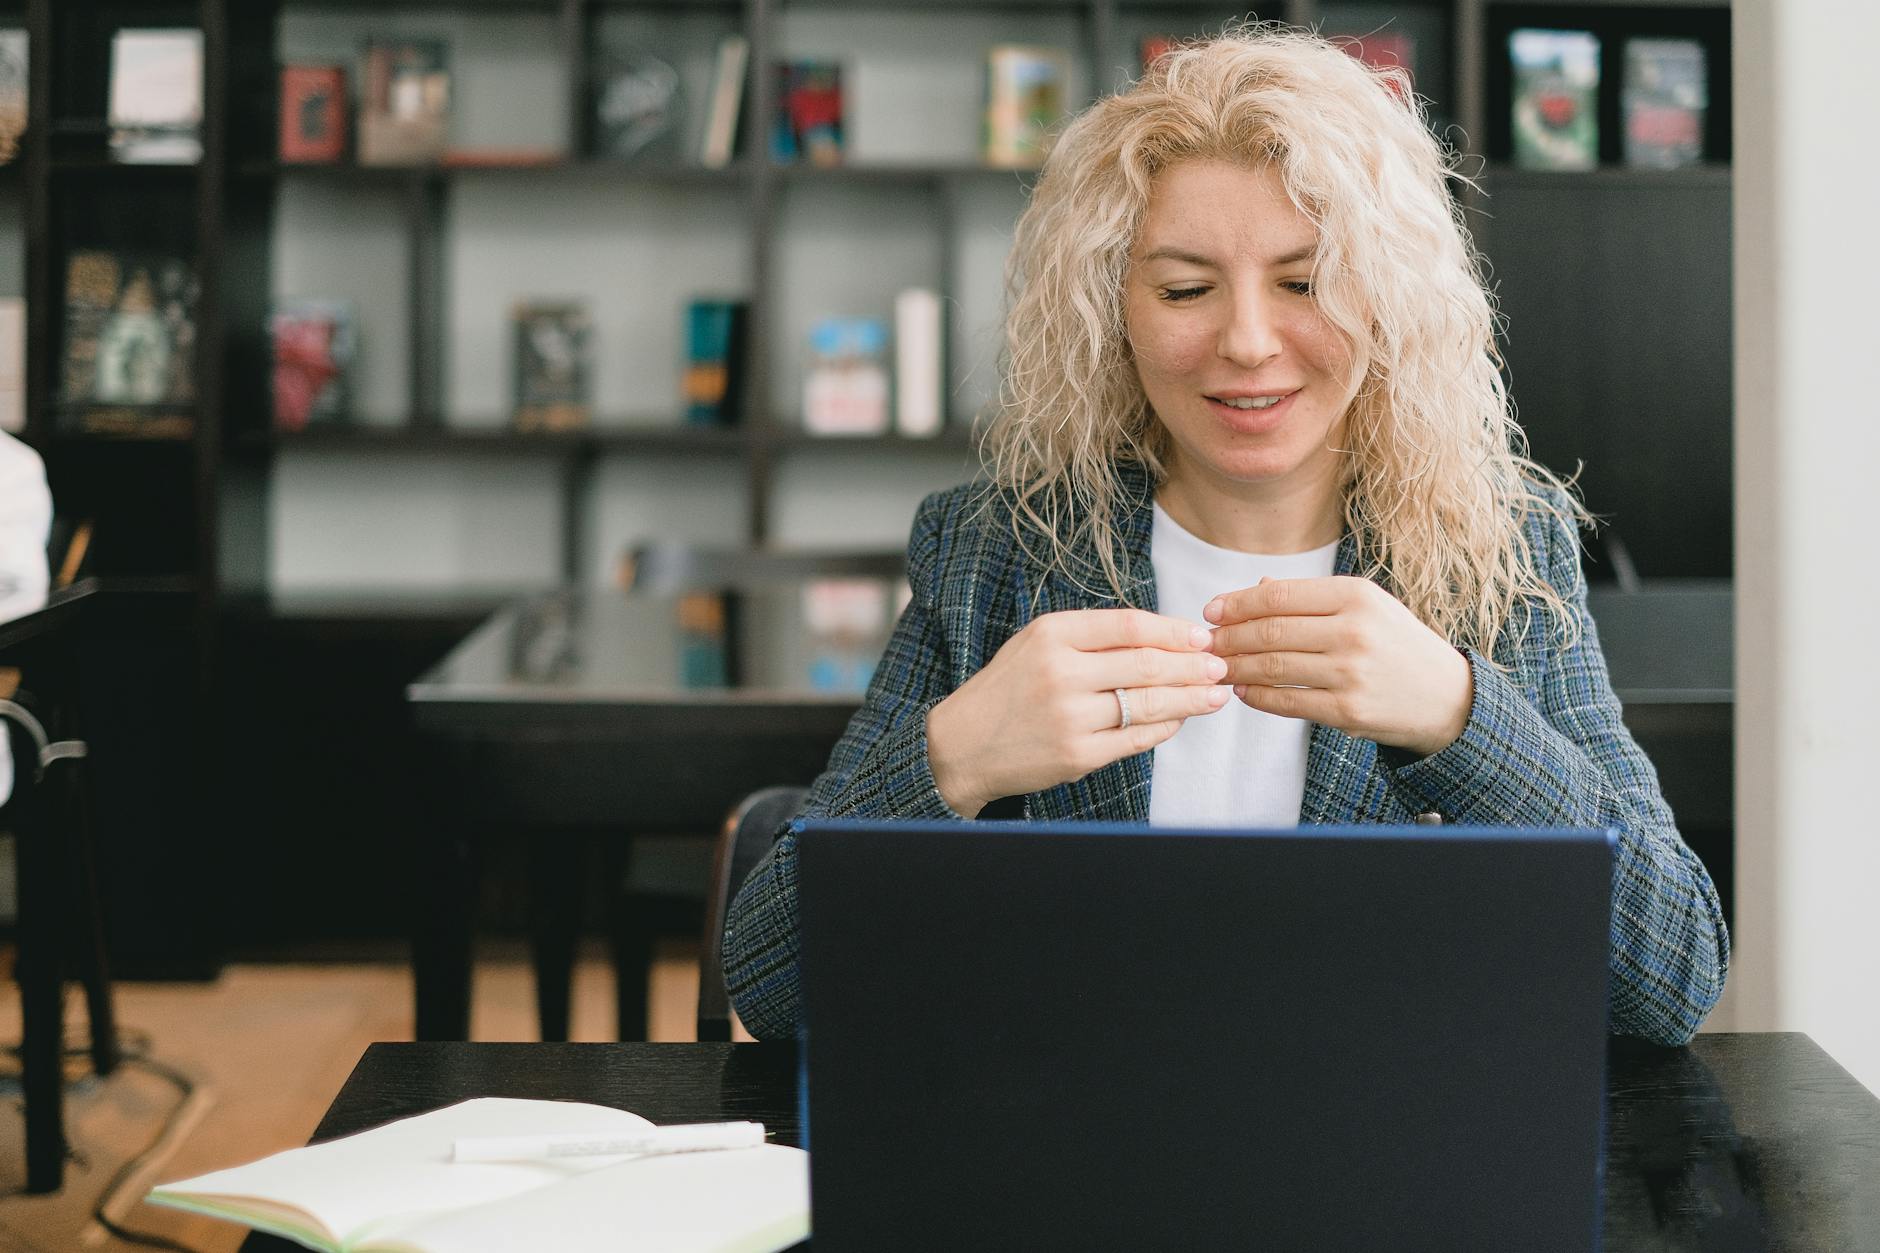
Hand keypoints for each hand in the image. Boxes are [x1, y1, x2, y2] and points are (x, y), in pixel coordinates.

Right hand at [927, 609, 1229, 816]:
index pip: (1130, 625)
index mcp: (1052, 634)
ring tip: (1215, 695)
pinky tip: (1178, 720)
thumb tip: (1164, 637)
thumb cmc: (1007, 691)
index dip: (1174, 631)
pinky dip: (1164, 728)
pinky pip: (1136, 739)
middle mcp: (1060, 672)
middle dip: (1193, 666)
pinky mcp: (1077, 755)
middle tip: (1220, 666)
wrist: (962, 746)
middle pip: (1147, 664)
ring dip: (1190, 699)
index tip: (1201, 636)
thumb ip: (1092, 637)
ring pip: (1148, 703)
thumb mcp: (1037, 645)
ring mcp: (1070, 717)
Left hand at [1203, 576, 1472, 757]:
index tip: (1211, 611)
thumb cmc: (1396, 644)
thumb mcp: (1366, 607)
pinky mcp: (1347, 710)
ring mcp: (1351, 672)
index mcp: (1357, 596)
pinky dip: (1257, 696)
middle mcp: (1354, 631)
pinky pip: (1286, 701)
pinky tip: (1243, 689)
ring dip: (1236, 666)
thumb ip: (1312, 598)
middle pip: (1270, 632)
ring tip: (1217, 666)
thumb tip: (1258, 587)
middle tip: (1207, 642)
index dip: (1238, 603)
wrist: (1446, 696)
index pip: (1279, 596)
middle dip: (1229, 637)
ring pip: (1272, 667)